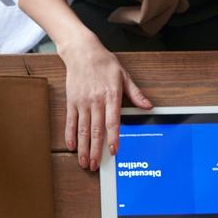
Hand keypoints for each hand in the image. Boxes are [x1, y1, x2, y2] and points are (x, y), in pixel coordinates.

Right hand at [57, 35, 150, 170]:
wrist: (82, 51)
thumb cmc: (104, 63)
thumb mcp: (123, 75)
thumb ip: (135, 94)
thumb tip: (147, 106)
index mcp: (110, 96)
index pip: (112, 121)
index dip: (113, 138)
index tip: (113, 151)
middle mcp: (95, 101)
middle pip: (95, 130)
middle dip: (95, 150)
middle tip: (95, 166)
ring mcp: (82, 102)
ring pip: (82, 129)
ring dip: (82, 147)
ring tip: (84, 162)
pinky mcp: (71, 101)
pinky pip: (70, 121)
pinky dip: (70, 135)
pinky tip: (71, 146)